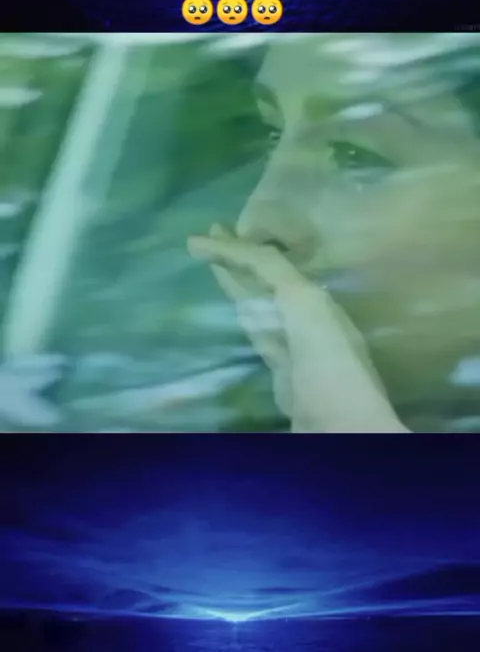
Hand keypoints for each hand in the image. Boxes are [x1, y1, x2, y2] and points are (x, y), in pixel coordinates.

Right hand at [188, 224, 408, 432]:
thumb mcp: (304, 305)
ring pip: (259, 305)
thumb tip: (231, 239)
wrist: (345, 429)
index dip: (235, 247)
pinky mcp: (282, 373)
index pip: (268, 263)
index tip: (200, 235)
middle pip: (264, 279)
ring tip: (212, 264)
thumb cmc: (328, 363)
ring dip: (237, 283)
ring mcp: (292, 344)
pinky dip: (243, 317)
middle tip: (206, 236)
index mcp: (312, 297)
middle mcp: (304, 315)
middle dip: (239, 257)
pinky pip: (258, 335)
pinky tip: (234, 309)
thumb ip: (273, 270)